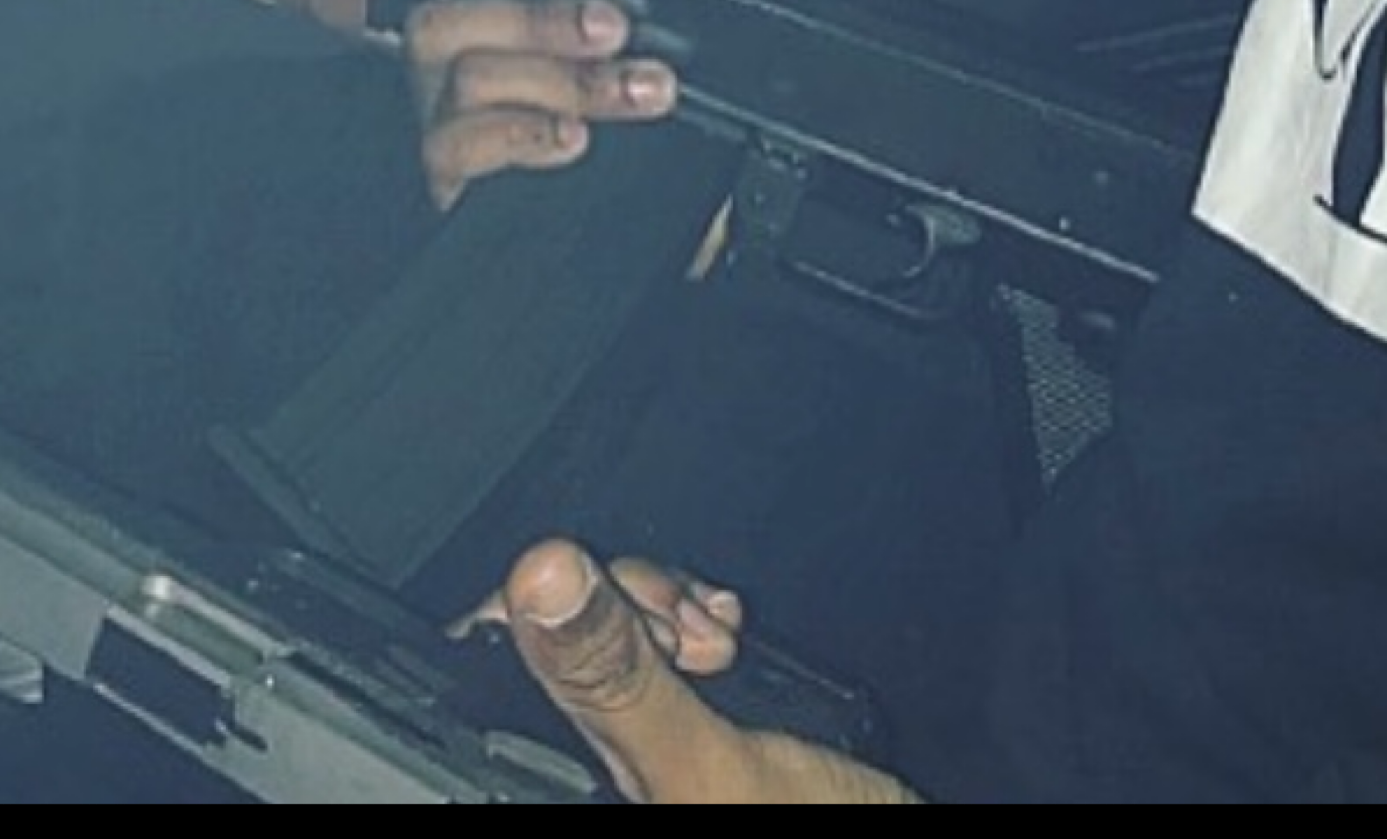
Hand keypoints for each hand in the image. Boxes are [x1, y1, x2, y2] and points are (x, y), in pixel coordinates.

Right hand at [403, 0, 678, 211]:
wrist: (630, 212)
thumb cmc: (600, 88)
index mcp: (481, 11)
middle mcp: (448, 66)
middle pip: (444, 27)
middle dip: (535, 22)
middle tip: (617, 32)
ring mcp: (444, 128)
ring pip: (460, 89)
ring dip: (555, 83)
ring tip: (637, 92)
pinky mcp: (451, 189)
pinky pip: (455, 158)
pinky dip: (516, 141)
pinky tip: (571, 142)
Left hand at [495, 539, 920, 805]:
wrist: (902, 831)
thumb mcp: (703, 768)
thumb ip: (617, 677)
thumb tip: (537, 574)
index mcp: (554, 797)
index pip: (484, 675)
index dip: (532, 616)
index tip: (589, 596)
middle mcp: (573, 780)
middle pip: (547, 643)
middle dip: (619, 607)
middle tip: (683, 631)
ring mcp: (622, 757)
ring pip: (600, 635)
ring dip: (662, 613)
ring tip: (718, 638)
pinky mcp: (667, 733)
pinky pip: (647, 649)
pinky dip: (686, 626)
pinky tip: (725, 632)